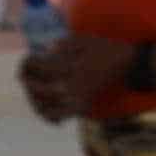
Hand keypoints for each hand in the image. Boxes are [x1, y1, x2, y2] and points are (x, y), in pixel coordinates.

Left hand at [19, 32, 136, 122]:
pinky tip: (46, 109)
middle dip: (26, 80)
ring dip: (33, 98)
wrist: (129, 64)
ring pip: (42, 105)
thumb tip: (43, 55)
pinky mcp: (81, 105)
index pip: (34, 68)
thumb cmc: (104, 48)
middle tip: (27, 74)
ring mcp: (75, 97)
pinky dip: (48, 116)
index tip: (30, 57)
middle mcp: (69, 84)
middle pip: (33, 87)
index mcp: (67, 66)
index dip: (26, 62)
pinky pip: (58, 116)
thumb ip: (59, 46)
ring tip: (33, 90)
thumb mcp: (81, 39)